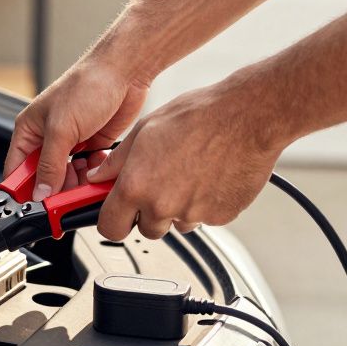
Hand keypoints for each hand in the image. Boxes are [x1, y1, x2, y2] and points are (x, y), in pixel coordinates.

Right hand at [5, 56, 149, 200]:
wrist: (124, 73)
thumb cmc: (87, 85)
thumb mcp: (61, 129)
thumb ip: (50, 164)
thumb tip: (40, 192)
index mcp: (29, 130)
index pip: (17, 169)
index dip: (22, 191)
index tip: (32, 208)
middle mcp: (48, 138)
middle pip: (44, 178)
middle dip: (54, 190)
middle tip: (64, 201)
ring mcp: (71, 143)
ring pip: (67, 178)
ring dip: (76, 185)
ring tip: (85, 184)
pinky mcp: (92, 145)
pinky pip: (88, 171)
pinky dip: (93, 176)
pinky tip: (98, 171)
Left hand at [85, 77, 289, 239]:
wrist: (247, 117)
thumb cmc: (198, 116)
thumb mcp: (145, 130)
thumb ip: (117, 162)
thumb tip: (99, 177)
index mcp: (137, 186)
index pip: (110, 228)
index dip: (113, 221)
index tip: (117, 214)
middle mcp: (163, 206)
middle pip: (146, 229)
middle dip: (148, 213)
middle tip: (161, 184)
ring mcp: (193, 214)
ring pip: (176, 224)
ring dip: (178, 208)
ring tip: (189, 173)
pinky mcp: (221, 217)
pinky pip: (204, 218)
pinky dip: (204, 204)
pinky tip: (209, 176)